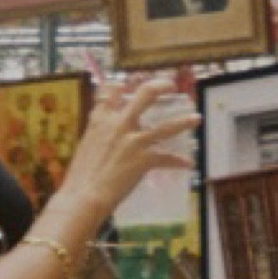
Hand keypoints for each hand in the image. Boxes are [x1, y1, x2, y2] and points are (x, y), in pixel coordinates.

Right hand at [60, 76, 196, 222]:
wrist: (84, 195)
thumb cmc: (81, 175)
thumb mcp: (86, 144)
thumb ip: (100, 133)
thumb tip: (109, 134)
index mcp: (101, 118)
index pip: (112, 90)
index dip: (124, 83)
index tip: (132, 83)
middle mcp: (119, 124)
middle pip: (145, 94)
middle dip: (161, 86)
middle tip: (171, 85)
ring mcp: (133, 141)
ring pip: (166, 127)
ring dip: (183, 122)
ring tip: (196, 118)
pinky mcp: (143, 160)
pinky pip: (166, 158)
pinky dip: (178, 161)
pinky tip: (187, 164)